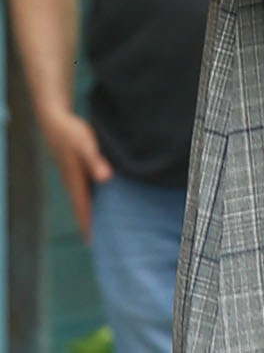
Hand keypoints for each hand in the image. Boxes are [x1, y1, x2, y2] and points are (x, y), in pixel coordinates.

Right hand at [41, 108, 113, 241]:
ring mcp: (72, 177)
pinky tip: (97, 199)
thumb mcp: (86, 143)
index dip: (88, 225)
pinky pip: (83, 191)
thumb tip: (106, 178)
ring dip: (88, 213)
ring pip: (82, 200)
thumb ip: (95, 160)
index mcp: (76, 181)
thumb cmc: (71, 132)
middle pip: (81, 208)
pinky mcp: (74, 170)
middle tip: (98, 243)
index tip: (93, 244)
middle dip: (88, 224)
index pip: (83, 209)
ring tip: (99, 226)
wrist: (55, 121)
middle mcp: (72, 183)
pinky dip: (89, 200)